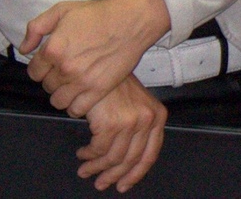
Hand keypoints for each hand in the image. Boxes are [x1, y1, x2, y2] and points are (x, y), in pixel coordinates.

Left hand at [20, 0, 170, 117]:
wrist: (128, 23)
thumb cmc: (95, 14)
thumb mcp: (60, 11)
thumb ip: (36, 28)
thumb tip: (24, 48)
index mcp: (53, 49)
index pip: (33, 71)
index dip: (38, 67)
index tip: (46, 64)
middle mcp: (65, 68)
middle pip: (46, 86)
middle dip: (50, 79)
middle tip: (60, 71)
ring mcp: (82, 82)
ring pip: (58, 101)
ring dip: (60, 94)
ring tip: (68, 85)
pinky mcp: (99, 91)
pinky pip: (77, 110)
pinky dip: (74, 106)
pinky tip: (78, 95)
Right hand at [77, 77, 165, 191]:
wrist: (98, 56)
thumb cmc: (111, 75)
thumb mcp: (132, 98)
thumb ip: (135, 122)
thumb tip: (123, 152)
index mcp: (157, 116)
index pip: (149, 156)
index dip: (135, 174)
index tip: (124, 184)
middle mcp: (147, 121)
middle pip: (131, 161)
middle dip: (114, 176)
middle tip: (101, 184)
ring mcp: (130, 122)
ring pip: (114, 158)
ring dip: (97, 168)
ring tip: (86, 170)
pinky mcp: (111, 122)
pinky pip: (99, 149)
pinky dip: (89, 155)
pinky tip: (83, 154)